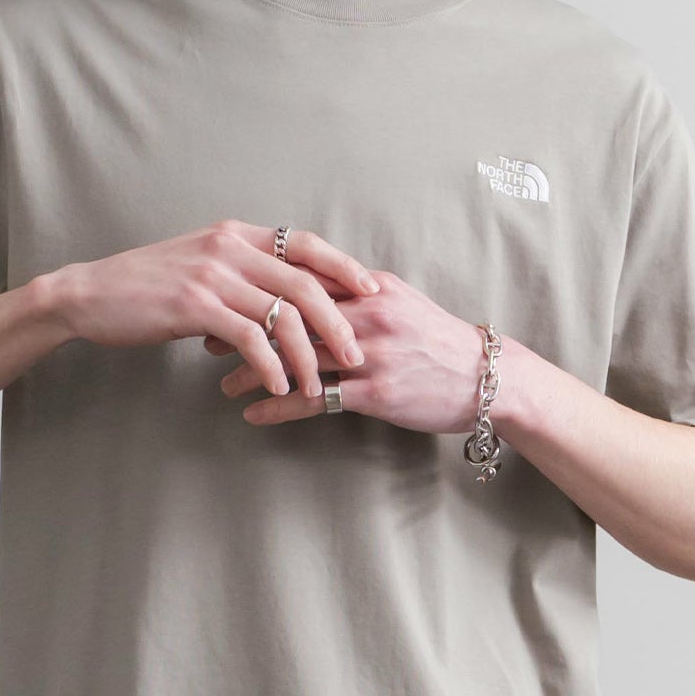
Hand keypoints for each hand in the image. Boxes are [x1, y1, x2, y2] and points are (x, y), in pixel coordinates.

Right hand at [50, 218, 379, 397]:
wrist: (91, 295)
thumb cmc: (146, 287)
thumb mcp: (200, 265)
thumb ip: (240, 271)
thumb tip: (282, 295)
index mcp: (236, 234)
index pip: (305, 243)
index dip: (343, 266)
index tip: (373, 289)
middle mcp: (230, 247)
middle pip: (304, 282)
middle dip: (338, 322)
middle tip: (358, 355)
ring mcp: (212, 274)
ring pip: (282, 315)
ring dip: (306, 356)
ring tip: (317, 386)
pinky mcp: (194, 305)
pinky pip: (250, 338)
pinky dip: (271, 366)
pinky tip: (279, 388)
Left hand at [207, 269, 488, 432]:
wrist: (487, 378)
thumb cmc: (439, 341)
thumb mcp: (400, 303)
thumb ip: (355, 293)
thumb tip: (309, 286)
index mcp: (370, 288)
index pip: (302, 280)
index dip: (258, 289)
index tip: (224, 299)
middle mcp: (367, 315)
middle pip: (290, 315)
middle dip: (243, 328)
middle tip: (207, 340)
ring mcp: (371, 354)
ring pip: (297, 357)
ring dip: (253, 372)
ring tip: (223, 385)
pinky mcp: (377, 392)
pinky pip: (316, 399)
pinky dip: (279, 407)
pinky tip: (253, 415)